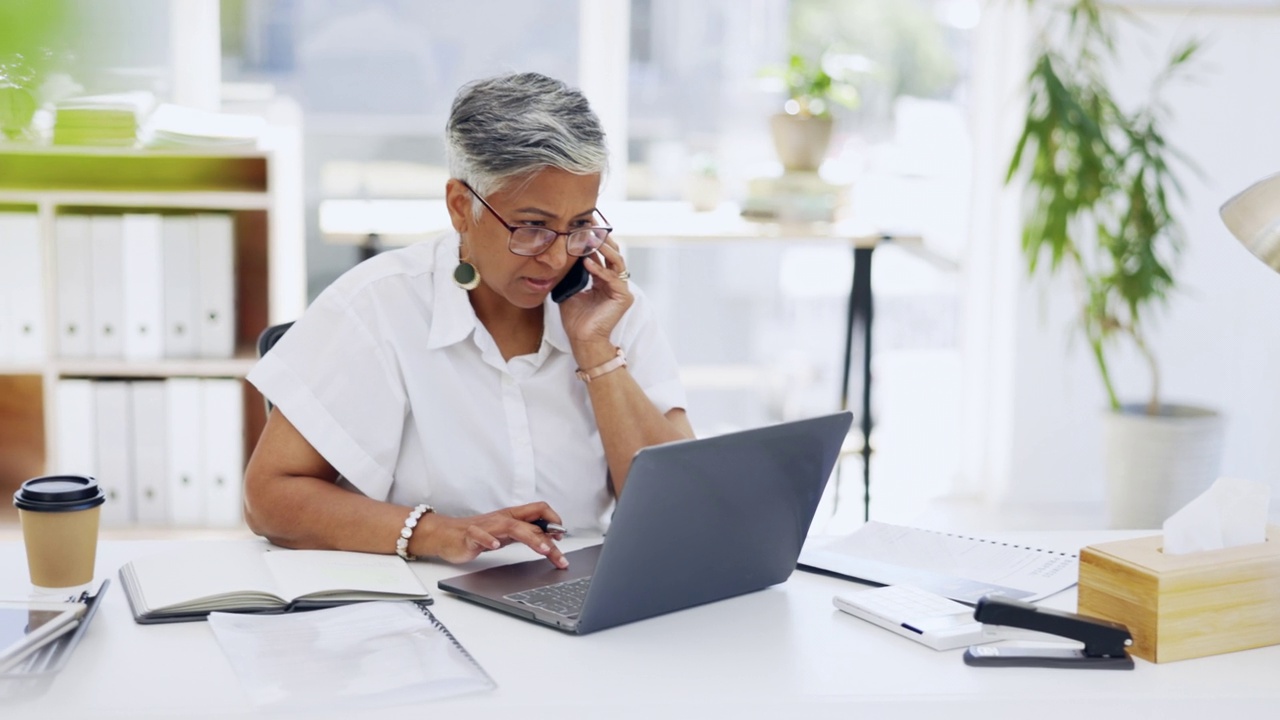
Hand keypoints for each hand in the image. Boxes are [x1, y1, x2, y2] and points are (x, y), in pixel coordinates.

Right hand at [421, 502, 568, 567]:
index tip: (562, 536)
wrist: (447, 534)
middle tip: (560, 552)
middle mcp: (502, 519)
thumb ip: (526, 533)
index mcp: (513, 516)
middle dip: (549, 537)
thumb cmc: (479, 534)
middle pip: (531, 522)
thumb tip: (550, 538)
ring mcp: (487, 526)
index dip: (554, 520)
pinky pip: (480, 535)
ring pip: (512, 526)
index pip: (539, 510)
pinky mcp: (471, 535)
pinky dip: (488, 539)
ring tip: (543, 549)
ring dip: (530, 537)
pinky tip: (495, 546)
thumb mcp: (506, 534)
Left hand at [558, 236, 632, 349]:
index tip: (584, 228)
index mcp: (603, 280)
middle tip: (590, 227)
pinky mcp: (623, 297)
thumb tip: (565, 254)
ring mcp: (621, 289)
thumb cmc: (576, 319)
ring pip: (617, 261)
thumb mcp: (570, 290)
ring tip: (590, 239)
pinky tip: (587, 262)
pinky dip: (599, 269)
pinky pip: (612, 278)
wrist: (582, 339)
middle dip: (602, 240)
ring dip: (604, 249)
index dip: (594, 241)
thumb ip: (572, 273)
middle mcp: (614, 282)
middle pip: (613, 253)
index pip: (602, 255)